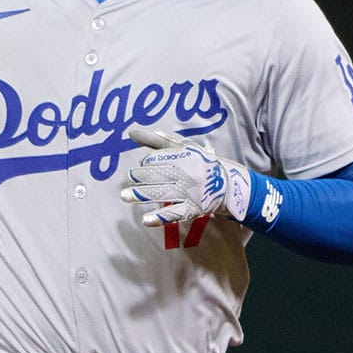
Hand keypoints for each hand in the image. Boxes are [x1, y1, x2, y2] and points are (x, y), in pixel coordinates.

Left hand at [120, 128, 251, 225]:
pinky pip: (175, 214)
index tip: (143, 165)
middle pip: (159, 174)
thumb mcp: (183, 147)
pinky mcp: (193, 209)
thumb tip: (131, 132)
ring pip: (163, 193)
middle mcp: (188, 173)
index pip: (160, 158)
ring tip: (124, 195)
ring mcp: (190, 192)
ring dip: (142, 195)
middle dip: (141, 176)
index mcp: (185, 156)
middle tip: (129, 178)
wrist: (228, 184)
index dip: (147, 162)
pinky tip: (145, 220)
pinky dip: (159, 218)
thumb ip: (157, 140)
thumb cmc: (199, 162)